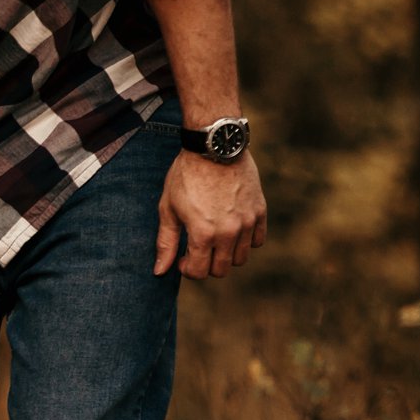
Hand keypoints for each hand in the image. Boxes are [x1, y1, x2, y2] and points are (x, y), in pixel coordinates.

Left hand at [155, 150, 266, 278]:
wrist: (213, 147)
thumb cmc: (186, 176)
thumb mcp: (168, 208)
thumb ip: (166, 242)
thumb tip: (160, 271)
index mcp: (203, 234)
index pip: (200, 272)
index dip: (188, 269)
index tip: (183, 258)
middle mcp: (229, 232)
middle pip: (222, 269)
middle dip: (206, 265)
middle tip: (197, 249)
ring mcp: (247, 222)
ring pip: (241, 258)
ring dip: (226, 255)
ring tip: (214, 239)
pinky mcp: (260, 211)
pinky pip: (257, 240)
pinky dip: (245, 241)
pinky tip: (231, 229)